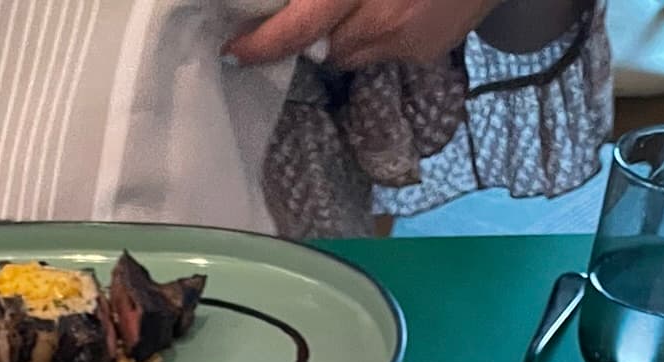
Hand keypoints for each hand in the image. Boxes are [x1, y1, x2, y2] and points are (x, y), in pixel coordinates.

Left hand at [225, 0, 496, 67]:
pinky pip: (385, 53)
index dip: (263, 43)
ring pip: (352, 55)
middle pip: (325, 47)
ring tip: (370, 1)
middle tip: (322, 8)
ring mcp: (408, 41)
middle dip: (316, 32)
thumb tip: (296, 8)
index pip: (300, 27)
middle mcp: (383, 19)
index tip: (235, 50)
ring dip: (350, 33)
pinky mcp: (428, 52)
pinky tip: (402, 6)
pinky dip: (382, 34)